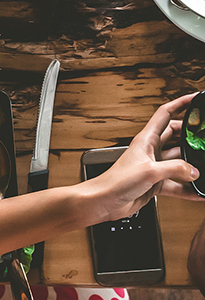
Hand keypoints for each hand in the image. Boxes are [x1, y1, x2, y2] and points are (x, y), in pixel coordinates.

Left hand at [86, 93, 202, 222]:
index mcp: (146, 140)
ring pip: (179, 161)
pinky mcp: (155, 183)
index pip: (165, 114)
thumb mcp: (149, 171)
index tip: (195, 98)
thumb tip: (194, 171)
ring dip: (192, 165)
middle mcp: (151, 151)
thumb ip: (174, 169)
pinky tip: (200, 192)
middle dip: (192, 135)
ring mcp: (154, 167)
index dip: (180, 104)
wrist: (104, 201)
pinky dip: (188, 189)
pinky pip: (177, 184)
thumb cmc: (116, 181)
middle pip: (176, 136)